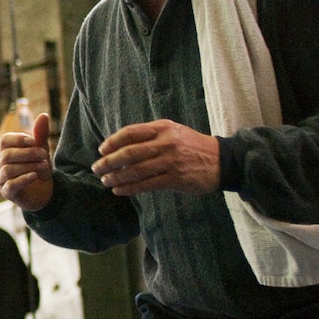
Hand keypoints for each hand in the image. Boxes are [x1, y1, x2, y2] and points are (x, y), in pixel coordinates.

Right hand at [0, 111, 54, 210]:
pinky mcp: (7, 193)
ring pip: (8, 170)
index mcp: (4, 152)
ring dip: (28, 165)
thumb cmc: (37, 168)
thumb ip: (40, 135)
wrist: (43, 192)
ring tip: (45, 165)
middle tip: (45, 154)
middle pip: (6, 155)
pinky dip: (24, 179)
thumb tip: (44, 115)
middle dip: (28, 153)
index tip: (34, 140)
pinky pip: (11, 185)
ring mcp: (0, 179)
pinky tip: (35, 175)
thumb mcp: (41, 150)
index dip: (18, 139)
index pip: (4, 141)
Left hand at [90, 119, 220, 195]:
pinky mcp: (175, 179)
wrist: (221, 160)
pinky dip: (130, 188)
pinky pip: (146, 185)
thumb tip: (120, 147)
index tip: (101, 150)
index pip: (131, 133)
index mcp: (163, 128)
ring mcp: (171, 161)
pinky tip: (119, 190)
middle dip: (109, 162)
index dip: (113, 142)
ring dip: (116, 177)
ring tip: (105, 180)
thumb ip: (150, 136)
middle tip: (96, 168)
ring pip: (136, 171)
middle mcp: (166, 143)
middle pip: (129, 153)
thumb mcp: (173, 132)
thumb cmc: (191, 145)